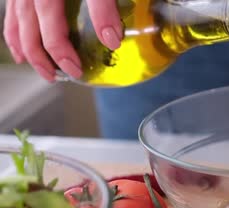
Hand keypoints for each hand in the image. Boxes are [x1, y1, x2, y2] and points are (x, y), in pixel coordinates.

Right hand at [2, 0, 121, 81]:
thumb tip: (112, 39)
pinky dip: (14, 34)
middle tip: (64, 76)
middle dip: (46, 59)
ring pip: (19, 25)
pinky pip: (12, 14)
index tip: (78, 70)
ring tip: (45, 71)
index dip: (63, 53)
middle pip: (32, 32)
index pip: (52, 30)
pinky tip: (21, 50)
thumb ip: (103, 8)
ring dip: (29, 51)